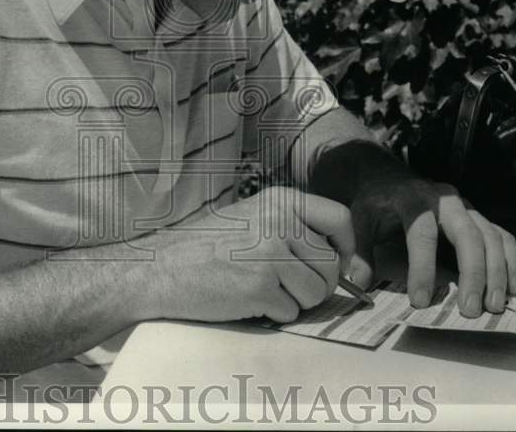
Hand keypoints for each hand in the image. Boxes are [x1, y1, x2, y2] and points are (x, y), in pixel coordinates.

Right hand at [137, 186, 354, 323]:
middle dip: (314, 285)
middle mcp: (280, 221)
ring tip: (261, 289)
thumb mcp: (254, 220)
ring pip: (317, 293)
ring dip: (294, 302)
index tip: (334, 265)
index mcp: (280, 200)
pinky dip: (273, 314)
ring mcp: (271, 253)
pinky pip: (291, 312)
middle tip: (282, 284)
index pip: (340, 219)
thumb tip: (357, 269)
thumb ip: (299, 234)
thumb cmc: (207, 247)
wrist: (159, 268)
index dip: (345, 248)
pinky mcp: (260, 285)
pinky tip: (246, 299)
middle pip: (331, 266)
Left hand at [348, 174, 515, 317]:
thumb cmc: (378, 202)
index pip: (422, 235)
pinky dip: (510, 262)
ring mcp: (467, 207)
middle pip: (468, 235)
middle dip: (473, 274)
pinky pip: (502, 237)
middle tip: (471, 310)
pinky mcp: (479, 216)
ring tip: (494, 306)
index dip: (422, 269)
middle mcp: (446, 200)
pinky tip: (509, 288)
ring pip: (491, 237)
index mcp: (414, 199)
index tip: (420, 301)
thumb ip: (360, 250)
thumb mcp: (360, 219)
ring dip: (497, 273)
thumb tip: (360, 283)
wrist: (391, 179)